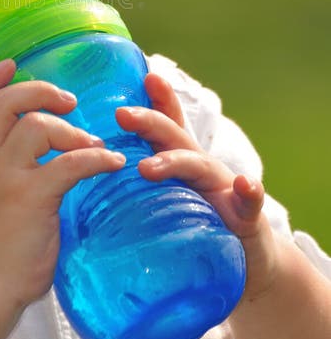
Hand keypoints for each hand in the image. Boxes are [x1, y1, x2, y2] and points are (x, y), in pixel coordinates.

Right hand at [0, 59, 125, 308]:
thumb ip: (2, 161)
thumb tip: (40, 134)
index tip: (9, 63)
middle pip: (4, 104)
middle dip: (39, 91)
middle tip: (69, 101)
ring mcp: (5, 178)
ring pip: (35, 126)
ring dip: (71, 130)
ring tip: (93, 144)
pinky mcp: (30, 198)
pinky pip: (68, 163)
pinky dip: (96, 158)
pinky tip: (112, 163)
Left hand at [115, 73, 279, 303]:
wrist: (250, 262)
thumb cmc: (199, 227)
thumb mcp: (165, 202)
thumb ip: (136, 189)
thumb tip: (88, 179)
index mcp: (179, 162)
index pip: (166, 125)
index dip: (157, 99)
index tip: (143, 75)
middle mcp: (201, 168)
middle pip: (174, 138)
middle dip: (149, 122)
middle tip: (122, 115)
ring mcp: (224, 191)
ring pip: (200, 166)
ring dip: (176, 161)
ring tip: (150, 167)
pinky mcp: (248, 220)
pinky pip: (251, 204)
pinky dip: (250, 193)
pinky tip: (245, 186)